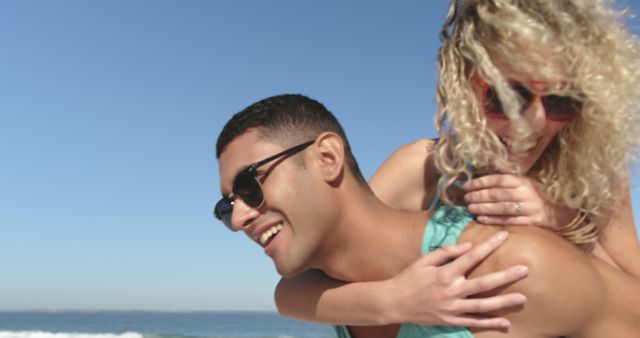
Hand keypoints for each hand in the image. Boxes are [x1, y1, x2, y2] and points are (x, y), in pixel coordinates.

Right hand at [380, 231, 527, 327]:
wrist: (394, 302)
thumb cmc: (409, 278)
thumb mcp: (424, 260)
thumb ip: (446, 252)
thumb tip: (467, 246)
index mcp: (445, 273)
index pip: (472, 257)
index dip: (489, 245)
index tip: (504, 236)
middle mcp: (451, 291)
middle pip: (484, 283)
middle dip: (506, 276)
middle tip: (525, 270)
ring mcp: (452, 308)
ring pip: (482, 306)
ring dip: (503, 302)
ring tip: (522, 298)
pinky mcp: (450, 320)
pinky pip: (473, 322)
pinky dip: (489, 323)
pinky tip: (505, 322)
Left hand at [463, 174, 574, 228]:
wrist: (564, 211)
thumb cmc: (541, 194)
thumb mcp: (528, 181)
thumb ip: (509, 175)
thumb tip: (491, 162)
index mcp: (524, 181)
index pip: (498, 180)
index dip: (480, 182)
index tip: (466, 185)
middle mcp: (526, 193)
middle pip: (497, 194)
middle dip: (478, 196)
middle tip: (465, 198)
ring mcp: (530, 208)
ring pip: (501, 208)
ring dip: (483, 208)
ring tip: (470, 208)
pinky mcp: (533, 222)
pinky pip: (509, 221)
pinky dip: (493, 220)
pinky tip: (481, 219)